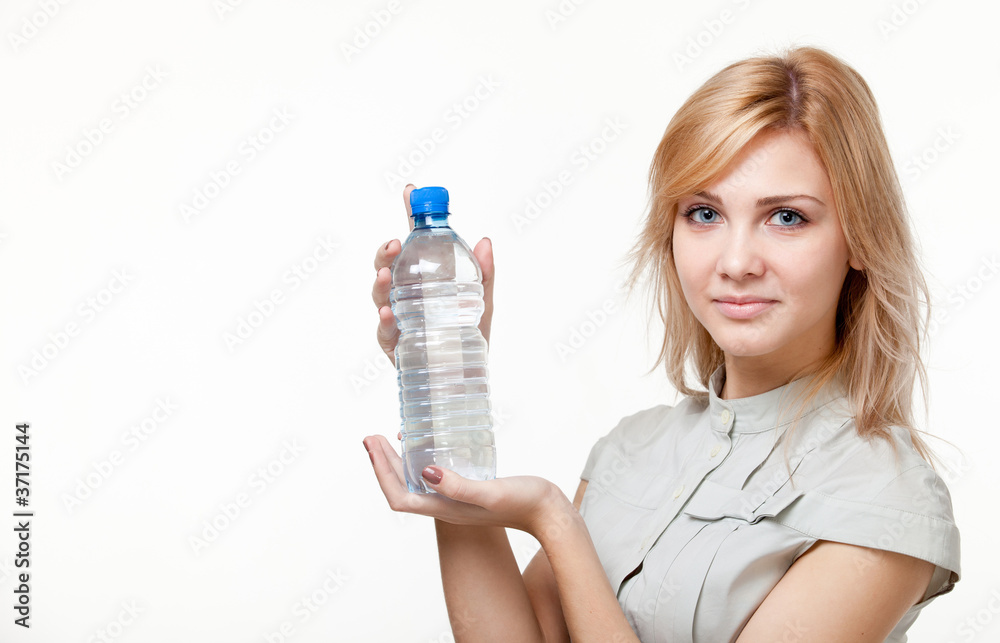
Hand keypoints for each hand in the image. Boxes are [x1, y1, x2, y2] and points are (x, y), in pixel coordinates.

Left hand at [363, 434, 570, 538]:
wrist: (550, 513)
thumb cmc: (524, 503)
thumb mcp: (490, 492)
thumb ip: (459, 485)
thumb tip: (425, 472)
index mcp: (445, 509)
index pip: (398, 496)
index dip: (381, 472)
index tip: (373, 444)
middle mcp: (445, 506)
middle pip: (401, 489)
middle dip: (382, 463)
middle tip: (371, 436)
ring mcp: (455, 500)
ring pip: (414, 484)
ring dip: (397, 462)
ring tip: (387, 438)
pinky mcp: (467, 491)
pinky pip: (432, 477)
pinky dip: (419, 460)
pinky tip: (426, 445)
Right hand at [372, 183, 494, 366]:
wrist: (468, 380)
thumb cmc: (471, 338)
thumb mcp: (482, 303)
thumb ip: (484, 274)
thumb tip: (485, 241)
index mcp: (425, 279)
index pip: (415, 243)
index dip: (410, 216)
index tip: (410, 191)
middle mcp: (406, 295)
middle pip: (388, 266)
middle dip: (385, 252)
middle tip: (393, 243)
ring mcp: (398, 319)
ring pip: (380, 295)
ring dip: (379, 281)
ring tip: (385, 273)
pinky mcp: (396, 346)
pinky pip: (386, 331)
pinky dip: (386, 321)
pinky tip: (389, 312)